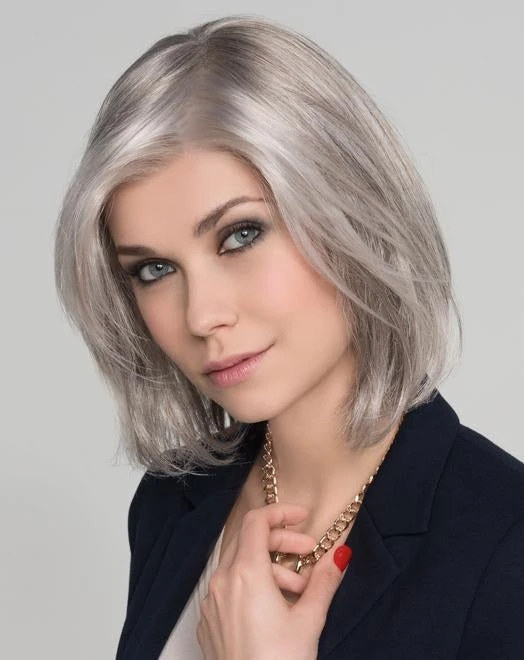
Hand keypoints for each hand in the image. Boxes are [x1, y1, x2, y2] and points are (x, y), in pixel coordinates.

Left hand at [196, 502, 351, 659]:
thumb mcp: (309, 619)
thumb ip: (325, 580)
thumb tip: (341, 553)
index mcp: (245, 574)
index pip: (257, 521)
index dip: (281, 512)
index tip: (304, 517)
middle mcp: (222, 582)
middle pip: (249, 539)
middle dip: (281, 541)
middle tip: (309, 552)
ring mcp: (211, 602)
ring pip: (240, 564)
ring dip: (270, 566)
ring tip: (299, 590)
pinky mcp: (209, 621)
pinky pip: (230, 587)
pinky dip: (252, 584)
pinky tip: (275, 608)